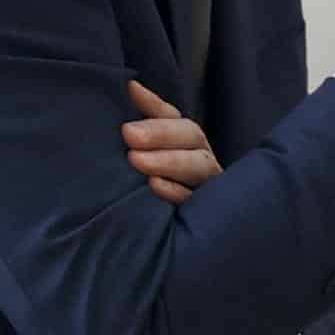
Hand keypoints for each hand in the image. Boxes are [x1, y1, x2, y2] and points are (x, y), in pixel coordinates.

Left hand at [121, 81, 220, 203]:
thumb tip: (129, 86)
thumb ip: (142, 121)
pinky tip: (153, 186)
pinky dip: (175, 192)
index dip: (153, 104)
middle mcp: (200, 159)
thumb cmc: (147, 187)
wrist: (161, 248)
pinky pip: (195, 200)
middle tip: (128, 134)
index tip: (130, 91)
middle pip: (190, 136)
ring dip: (168, 160)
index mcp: (185, 141)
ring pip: (198, 166)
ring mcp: (206, 186)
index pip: (174, 116)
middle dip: (160, 133)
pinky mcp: (204, 215)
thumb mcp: (143, 152)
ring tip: (136, 160)